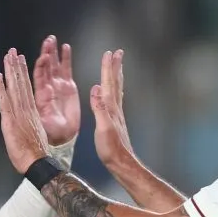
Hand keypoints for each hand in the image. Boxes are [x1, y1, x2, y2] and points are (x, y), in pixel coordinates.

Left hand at [0, 48, 49, 174]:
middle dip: (16, 65)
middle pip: (20, 83)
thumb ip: (26, 122)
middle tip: (12, 50)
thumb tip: (20, 118)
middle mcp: (26, 109)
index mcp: (31, 111)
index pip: (26, 87)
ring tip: (7, 56)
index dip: (22, 72)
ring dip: (10, 71)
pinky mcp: (10, 121)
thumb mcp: (32, 133)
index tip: (20, 60)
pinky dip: (1, 88)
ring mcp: (18, 113)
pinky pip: (4, 101)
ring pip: (14, 87)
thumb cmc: (35, 152)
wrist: (37, 162)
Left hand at [33, 35, 79, 145]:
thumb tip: (34, 98)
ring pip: (54, 64)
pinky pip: (67, 70)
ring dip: (53, 51)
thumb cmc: (48, 132)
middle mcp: (48, 87)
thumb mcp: (38, 123)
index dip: (36, 64)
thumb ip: (34, 112)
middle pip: (45, 66)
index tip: (35, 55)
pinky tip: (65, 48)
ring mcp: (58, 85)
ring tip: (52, 39)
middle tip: (46, 39)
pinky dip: (66, 58)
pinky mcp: (69, 87)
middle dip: (45, 52)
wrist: (62, 137)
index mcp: (39, 94)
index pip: (36, 75)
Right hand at [90, 49, 135, 167]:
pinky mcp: (116, 122)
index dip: (107, 68)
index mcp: (110, 108)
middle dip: (115, 67)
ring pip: (116, 90)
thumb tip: (95, 88)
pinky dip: (113, 91)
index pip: (108, 83)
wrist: (121, 163)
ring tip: (117, 66)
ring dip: (116, 76)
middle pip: (115, 83)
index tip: (109, 53)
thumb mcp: (103, 128)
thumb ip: (99, 108)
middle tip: (118, 52)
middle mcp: (115, 109)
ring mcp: (117, 115)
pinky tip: (110, 92)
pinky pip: (115, 100)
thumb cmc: (111, 149)